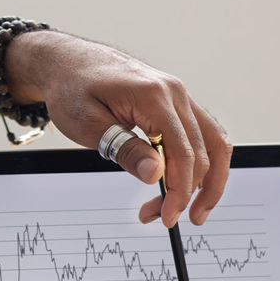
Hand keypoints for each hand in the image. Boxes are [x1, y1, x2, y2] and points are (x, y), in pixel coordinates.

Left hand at [6, 31, 231, 227]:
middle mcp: (175, 92)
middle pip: (203, 151)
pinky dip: (200, 162)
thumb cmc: (72, 88)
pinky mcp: (175, 103)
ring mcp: (179, 96)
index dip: (179, 190)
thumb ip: (124, 149)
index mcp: (154, 95)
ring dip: (206, 180)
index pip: (182, 152)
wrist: (67, 63)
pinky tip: (186, 184)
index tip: (167, 216)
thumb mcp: (88, 124)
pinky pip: (201, 135)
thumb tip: (156, 175)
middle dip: (187, 192)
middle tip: (164, 217)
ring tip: (191, 209)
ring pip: (212, 143)